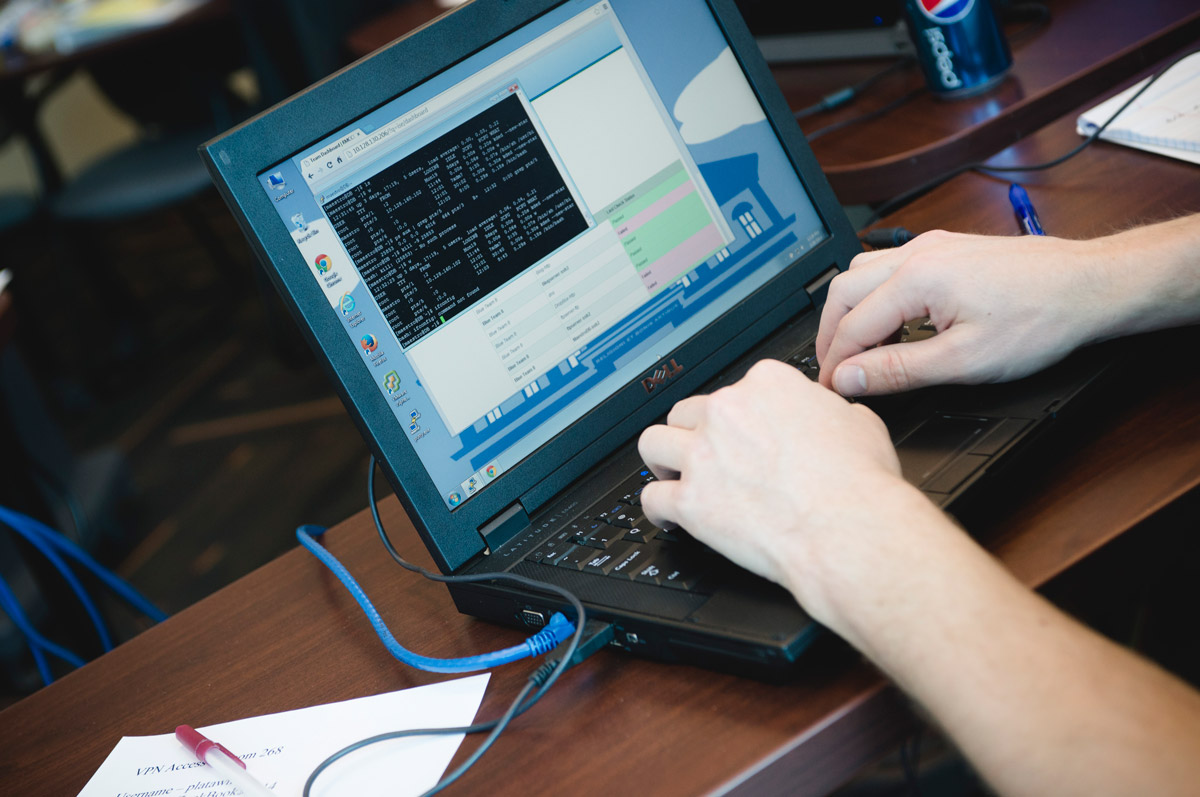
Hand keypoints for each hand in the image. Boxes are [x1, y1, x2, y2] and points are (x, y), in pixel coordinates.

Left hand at [637, 359, 933, 629]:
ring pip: (654, 444)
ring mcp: (703, 455)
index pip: (738, 389)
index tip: (745, 432)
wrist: (848, 531)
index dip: (741, 415)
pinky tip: (668, 517)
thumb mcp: (861, 424)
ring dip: (662, 459)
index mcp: (767, 385)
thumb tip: (828, 417)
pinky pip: (651, 498)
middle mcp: (728, 412)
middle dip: (694, 433)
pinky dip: (657, 509)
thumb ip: (829, 413)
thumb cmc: (858, 484)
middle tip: (706, 454)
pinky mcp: (690, 501)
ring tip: (672, 474)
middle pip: (687, 412)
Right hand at [816, 230, 1107, 396]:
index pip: (851, 326)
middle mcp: (918, 254)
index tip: (832, 390)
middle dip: (831, 335)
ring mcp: (932, 246)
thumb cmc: (1041, 319)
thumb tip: (851, 378)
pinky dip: (874, 297)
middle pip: (843, 291)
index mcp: (916, 279)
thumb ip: (898, 370)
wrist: (1090, 286)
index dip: (835, 364)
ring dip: (850, 311)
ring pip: (861, 272)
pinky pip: (889, 266)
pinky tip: (891, 324)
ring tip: (858, 350)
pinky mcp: (947, 249)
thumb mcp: (965, 361)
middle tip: (834, 372)